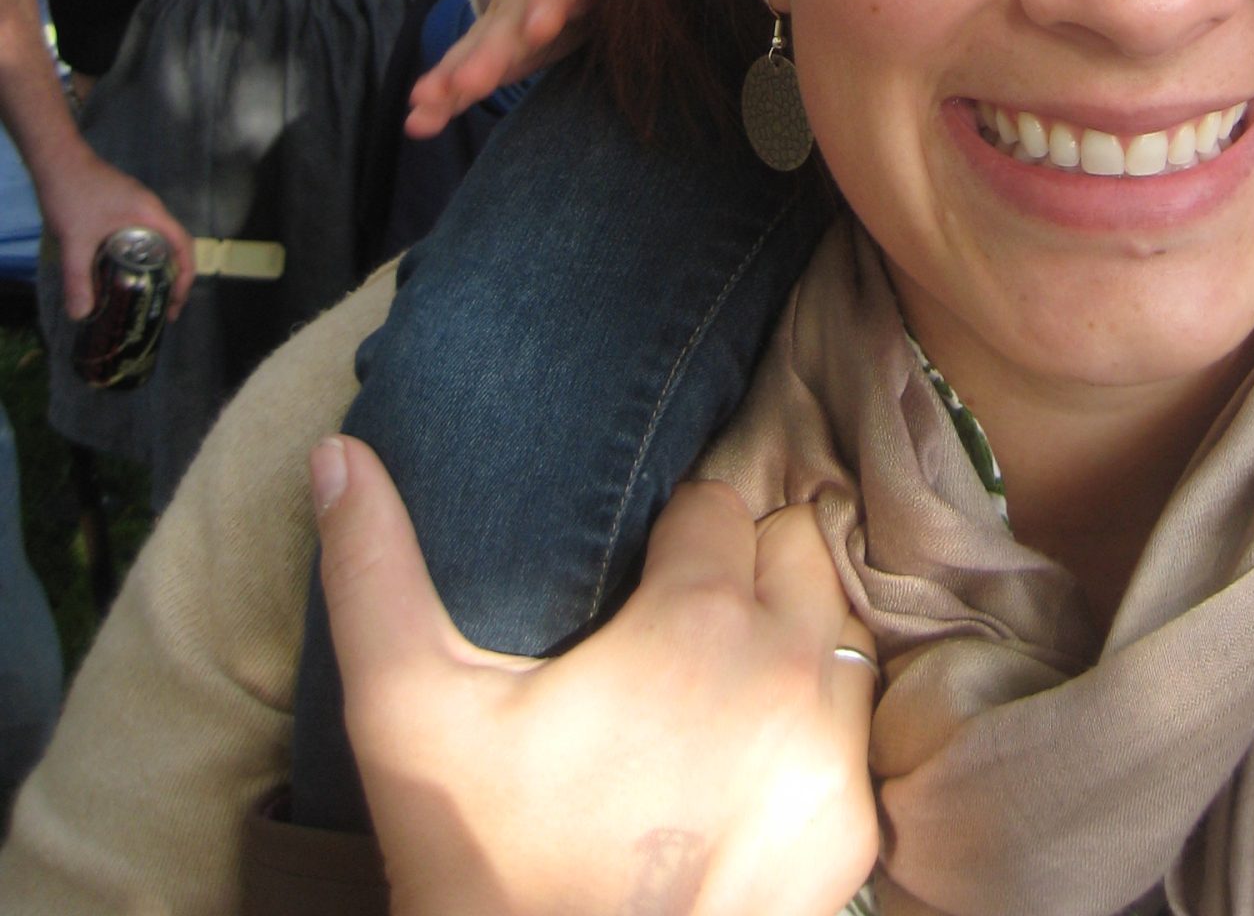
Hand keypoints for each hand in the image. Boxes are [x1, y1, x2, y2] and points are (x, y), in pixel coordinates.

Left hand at [38, 142, 194, 317]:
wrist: (55, 159)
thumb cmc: (74, 194)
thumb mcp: (76, 240)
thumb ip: (78, 278)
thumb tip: (80, 316)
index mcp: (151, 214)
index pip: (183, 246)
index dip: (184, 277)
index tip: (174, 305)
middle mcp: (149, 209)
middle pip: (172, 246)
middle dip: (170, 278)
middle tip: (157, 307)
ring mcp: (134, 206)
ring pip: (154, 241)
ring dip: (152, 267)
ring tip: (140, 294)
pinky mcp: (120, 206)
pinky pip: (138, 235)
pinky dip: (135, 256)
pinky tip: (116, 270)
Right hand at [315, 439, 879, 915]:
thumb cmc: (480, 862)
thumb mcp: (410, 712)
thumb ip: (374, 569)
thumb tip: (335, 451)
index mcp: (700, 626)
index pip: (717, 502)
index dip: (669, 539)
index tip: (630, 591)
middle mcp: (791, 678)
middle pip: (794, 550)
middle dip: (740, 572)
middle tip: (671, 632)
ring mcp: (834, 760)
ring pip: (837, 631)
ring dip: (787, 640)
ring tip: (708, 690)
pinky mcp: (854, 834)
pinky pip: (857, 727)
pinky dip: (814, 726)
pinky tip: (745, 759)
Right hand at [406, 0, 616, 135]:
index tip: (544, 25)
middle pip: (511, 20)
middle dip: (490, 54)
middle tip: (466, 86)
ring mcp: (509, 12)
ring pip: (479, 45)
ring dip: (453, 77)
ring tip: (426, 108)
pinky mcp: (495, 38)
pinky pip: (465, 64)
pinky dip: (441, 90)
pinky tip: (418, 119)